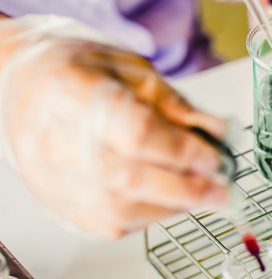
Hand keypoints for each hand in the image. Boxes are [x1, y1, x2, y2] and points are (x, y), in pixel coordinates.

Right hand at [0, 17, 228, 238]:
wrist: (30, 85)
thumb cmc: (80, 72)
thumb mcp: (132, 69)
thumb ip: (175, 104)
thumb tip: (215, 132)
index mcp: (76, 93)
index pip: (137, 132)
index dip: (183, 150)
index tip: (215, 158)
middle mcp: (57, 141)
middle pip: (130, 180)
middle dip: (187, 190)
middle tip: (221, 190)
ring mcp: (53, 177)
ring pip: (120, 211)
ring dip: (170, 207)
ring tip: (198, 194)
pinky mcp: (58, 200)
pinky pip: (109, 224)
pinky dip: (147, 216)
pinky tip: (165, 201)